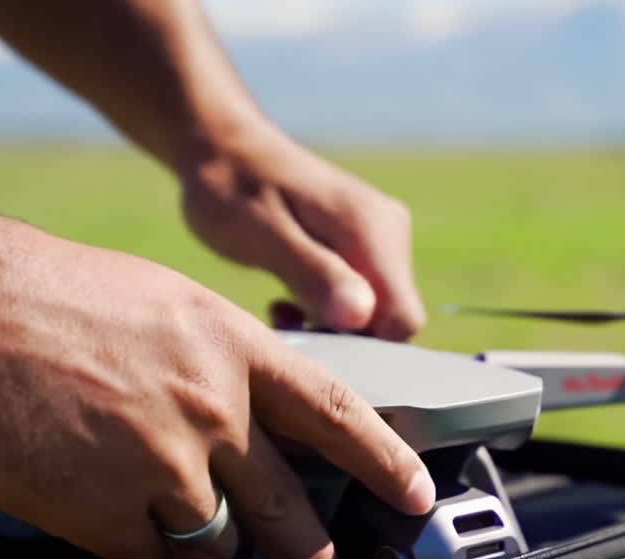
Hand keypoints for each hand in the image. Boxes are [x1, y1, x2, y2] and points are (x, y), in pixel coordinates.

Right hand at [0, 197, 434, 558]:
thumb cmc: (45, 294)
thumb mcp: (160, 303)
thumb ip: (212, 359)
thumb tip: (241, 406)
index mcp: (232, 347)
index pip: (337, 412)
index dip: (384, 460)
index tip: (415, 492)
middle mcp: (214, 406)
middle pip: (289, 503)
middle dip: (311, 553)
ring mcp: (166, 463)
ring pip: (215, 543)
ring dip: (201, 554)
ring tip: (172, 543)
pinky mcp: (109, 513)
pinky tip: (123, 549)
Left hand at [179, 132, 425, 340]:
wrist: (221, 147)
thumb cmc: (232, 188)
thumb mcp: (263, 236)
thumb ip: (315, 274)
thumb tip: (361, 318)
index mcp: (373, 232)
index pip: (403, 319)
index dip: (363, 345)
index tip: (311, 338)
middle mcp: (389, 233)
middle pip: (390, 319)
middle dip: (343, 336)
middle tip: (284, 323)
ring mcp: (379, 237)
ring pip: (374, 311)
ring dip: (330, 325)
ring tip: (280, 310)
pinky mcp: (362, 244)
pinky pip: (360, 295)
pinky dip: (327, 309)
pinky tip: (288, 300)